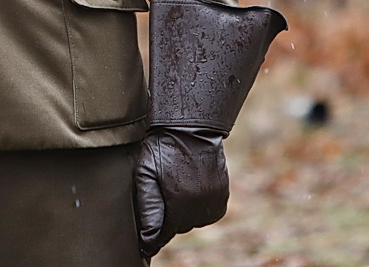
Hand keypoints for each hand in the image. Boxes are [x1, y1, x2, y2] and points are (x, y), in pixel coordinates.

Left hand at [134, 127, 229, 258]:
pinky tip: (191, 192)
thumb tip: (148, 237)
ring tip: (176, 191)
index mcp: (179, 200)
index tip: (147, 241)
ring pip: (195, 221)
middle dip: (169, 218)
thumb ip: (147, 206)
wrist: (190, 127)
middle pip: (180, 227)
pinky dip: (199, 209)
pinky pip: (209, 214)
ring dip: (185, 214)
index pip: (166, 232)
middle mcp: (200, 204)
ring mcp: (214, 199)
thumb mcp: (145, 172)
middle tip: (162, 197)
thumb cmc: (163, 147)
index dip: (155, 236)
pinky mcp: (222, 194)